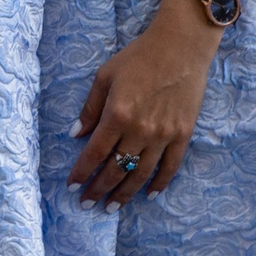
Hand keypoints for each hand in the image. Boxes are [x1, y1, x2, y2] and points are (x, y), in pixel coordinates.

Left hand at [68, 0, 220, 207]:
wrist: (180, 48)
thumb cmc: (137, 58)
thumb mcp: (105, 76)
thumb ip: (90, 109)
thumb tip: (76, 135)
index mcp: (117, 114)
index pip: (95, 152)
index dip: (82, 172)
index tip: (72, 186)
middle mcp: (140, 130)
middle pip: (116, 169)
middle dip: (99, 189)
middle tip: (87, 204)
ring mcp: (164, 135)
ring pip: (141, 173)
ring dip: (125, 193)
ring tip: (111, 207)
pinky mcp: (183, 135)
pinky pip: (170, 167)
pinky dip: (159, 183)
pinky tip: (148, 193)